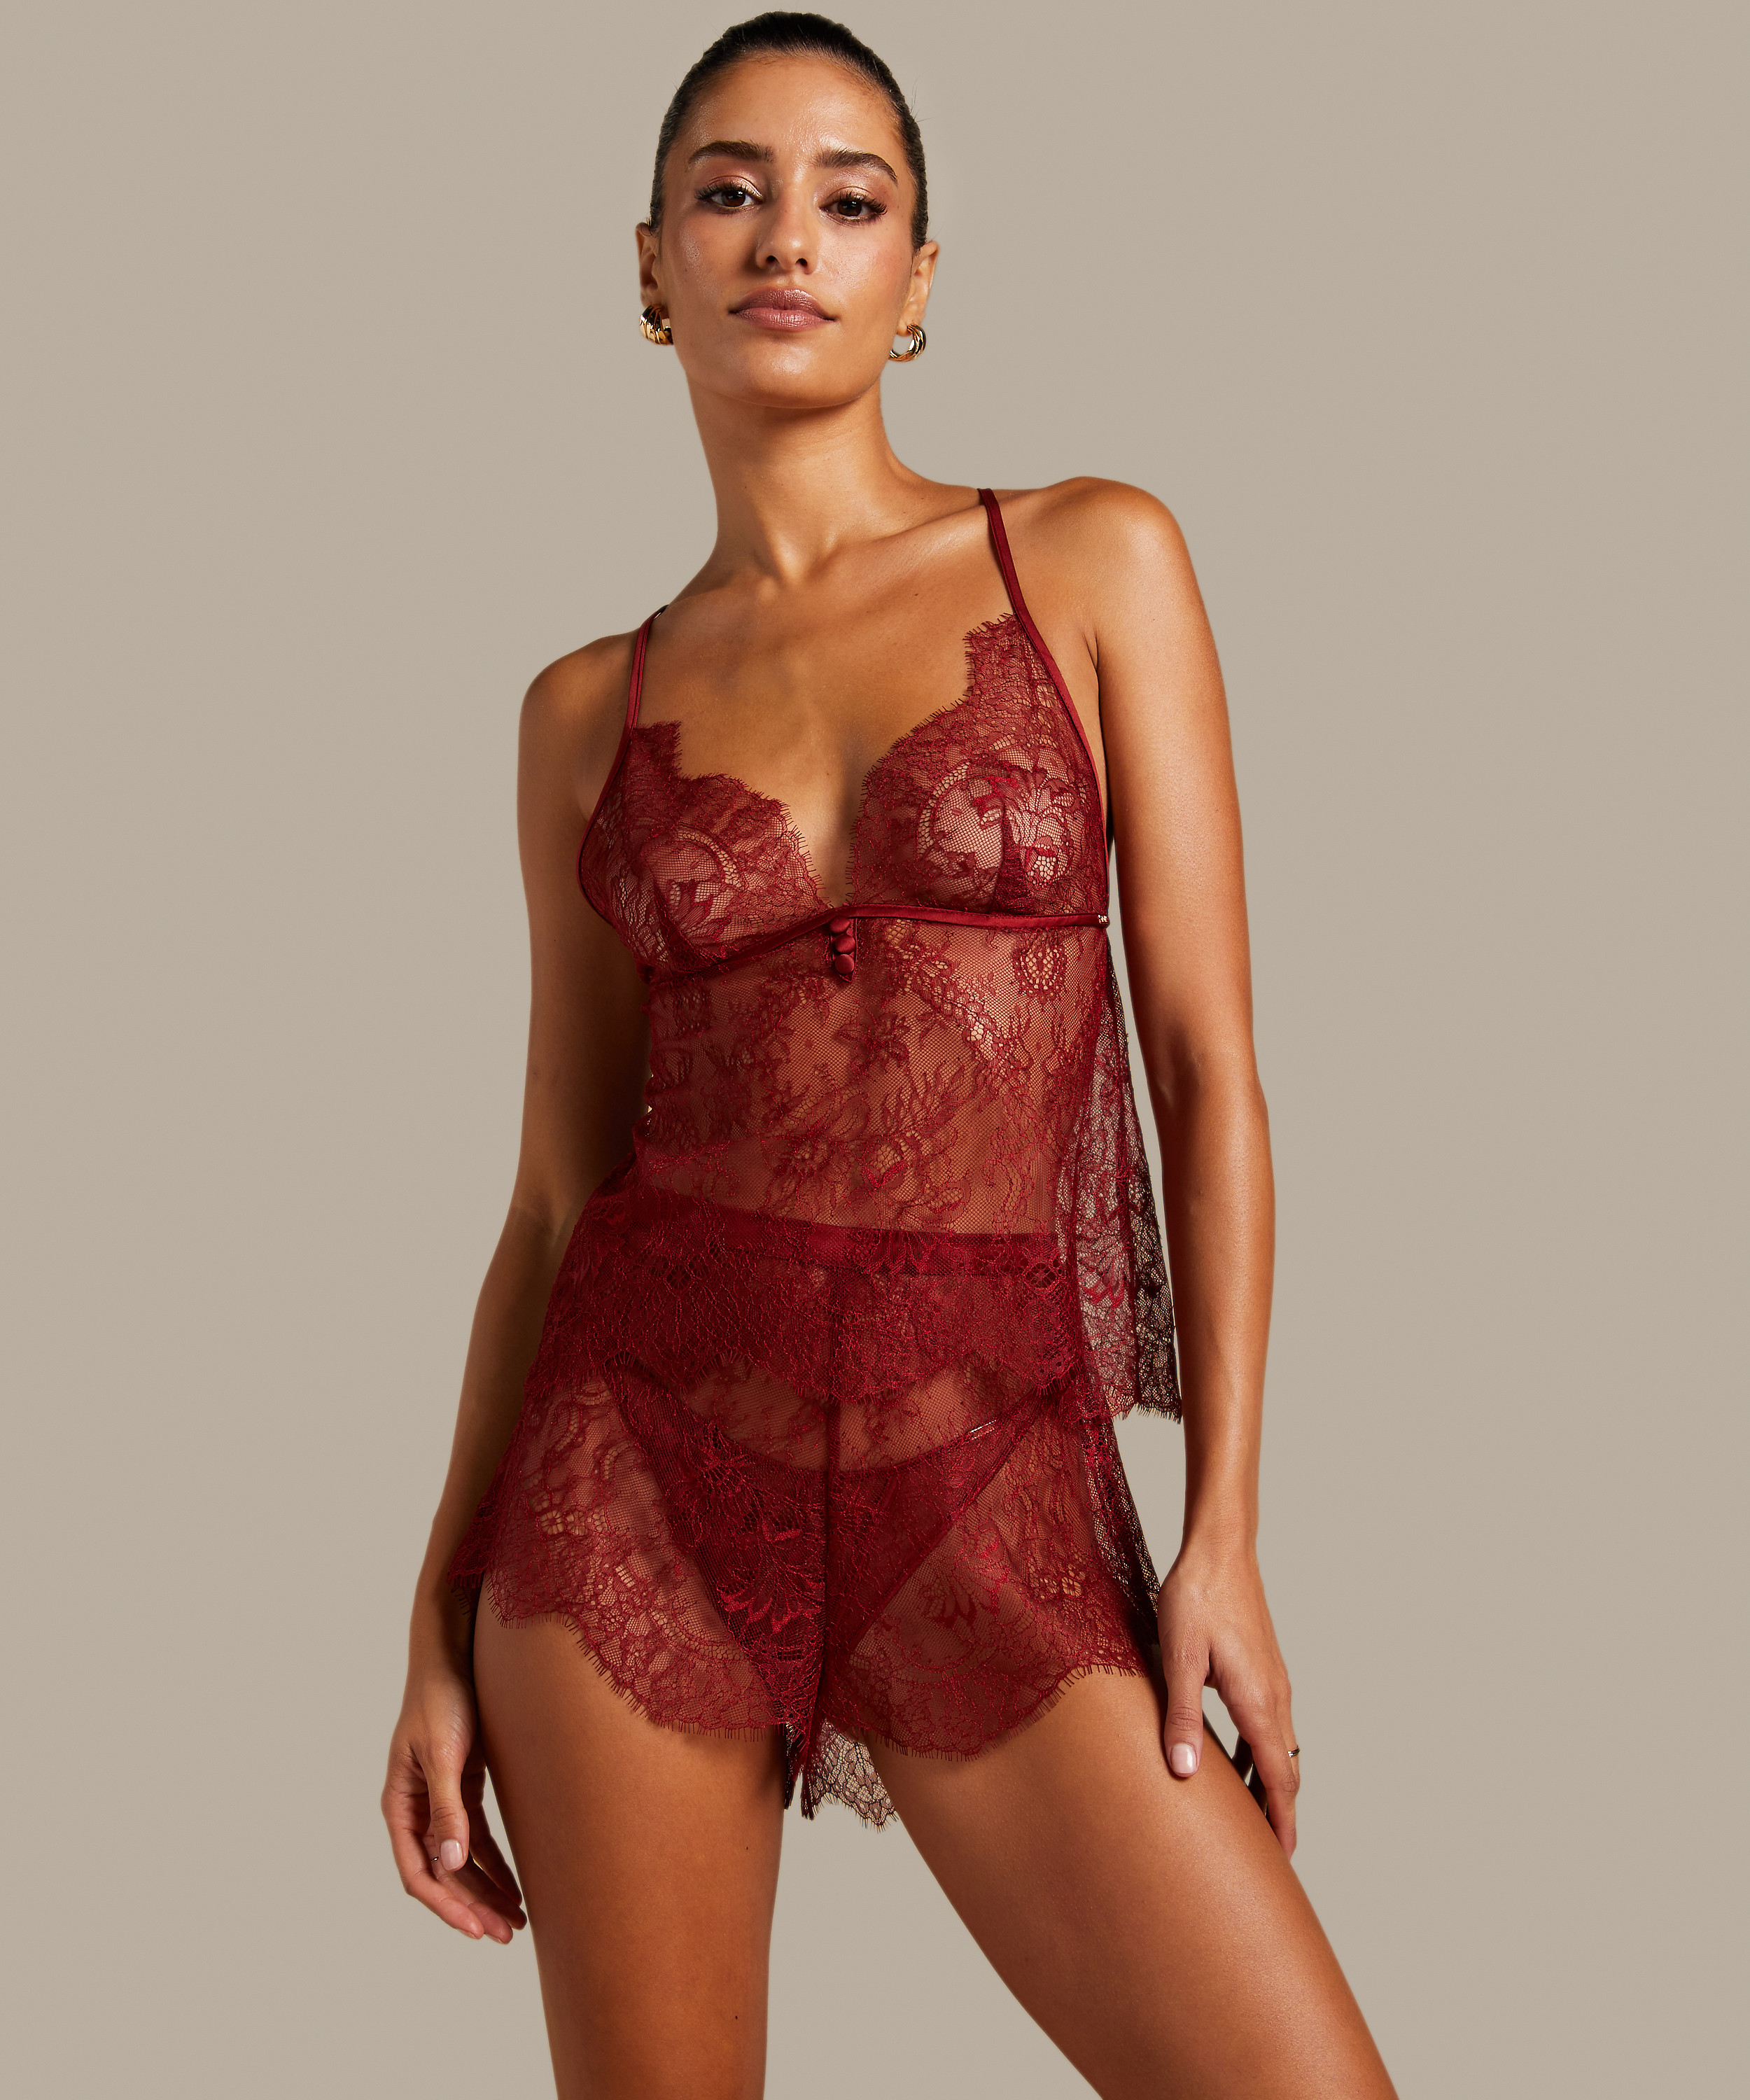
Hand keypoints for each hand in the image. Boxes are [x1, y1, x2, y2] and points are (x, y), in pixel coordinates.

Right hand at [382, 1637, 526, 1942]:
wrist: (455, 1656)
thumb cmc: (442, 1699)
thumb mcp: (443, 1755)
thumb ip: (445, 1809)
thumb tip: (450, 1864)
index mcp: (400, 1806)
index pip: (419, 1874)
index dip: (446, 1906)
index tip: (475, 1930)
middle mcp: (416, 1810)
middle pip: (444, 1874)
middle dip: (473, 1907)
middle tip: (507, 1934)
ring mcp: (440, 1800)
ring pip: (462, 1861)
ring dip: (486, 1891)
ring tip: (516, 1920)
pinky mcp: (463, 1787)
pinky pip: (478, 1839)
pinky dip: (495, 1863)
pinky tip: (516, 1885)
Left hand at [1156, 1538, 1300, 1856]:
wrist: (1220, 1548)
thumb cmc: (1195, 1598)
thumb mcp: (1179, 1657)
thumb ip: (1183, 1715)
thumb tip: (1187, 1773)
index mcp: (1258, 1701)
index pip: (1279, 1776)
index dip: (1282, 1820)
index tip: (1283, 1859)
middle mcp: (1275, 1696)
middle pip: (1286, 1768)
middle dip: (1279, 1811)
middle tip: (1266, 1853)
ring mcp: (1273, 1681)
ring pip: (1280, 1746)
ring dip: (1270, 1782)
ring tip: (1250, 1815)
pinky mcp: (1263, 1668)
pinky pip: (1270, 1724)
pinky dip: (1262, 1753)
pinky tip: (1238, 1758)